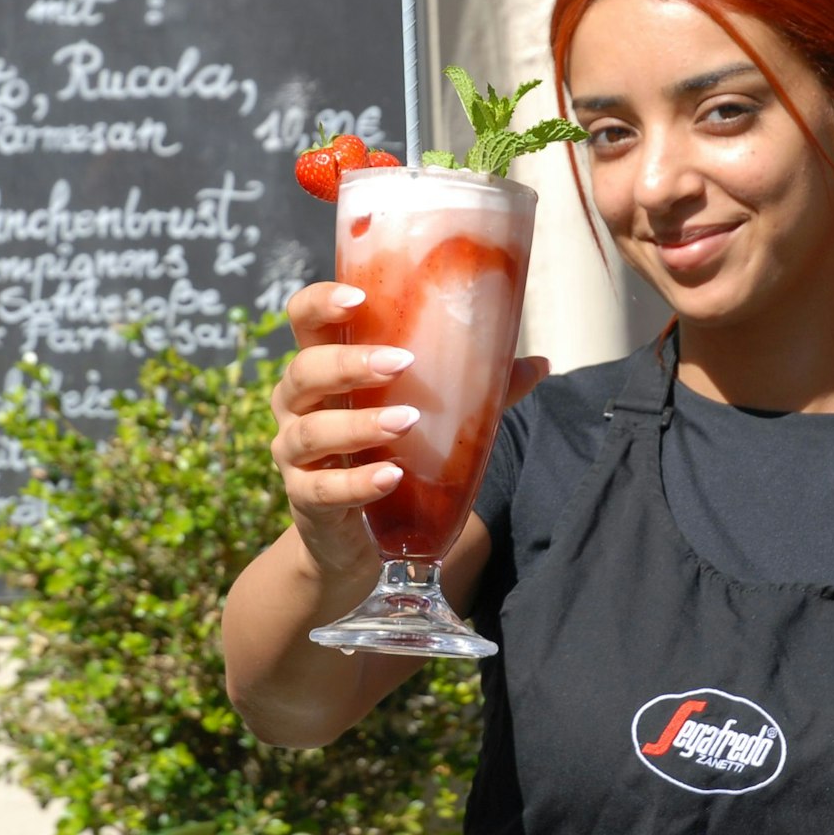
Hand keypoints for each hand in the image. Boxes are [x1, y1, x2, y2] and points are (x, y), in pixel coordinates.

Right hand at [269, 281, 549, 576]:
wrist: (358, 537)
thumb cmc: (389, 451)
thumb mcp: (427, 413)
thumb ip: (474, 387)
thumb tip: (539, 363)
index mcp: (323, 367)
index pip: (304, 320)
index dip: (322, 303)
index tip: (358, 297)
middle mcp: (297, 405)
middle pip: (304, 371)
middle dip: (350, 363)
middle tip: (401, 362)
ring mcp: (294, 454)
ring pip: (312, 431)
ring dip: (359, 423)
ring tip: (407, 420)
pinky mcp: (306, 500)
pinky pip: (323, 490)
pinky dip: (358, 483)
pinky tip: (392, 477)